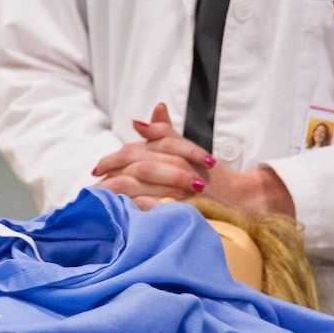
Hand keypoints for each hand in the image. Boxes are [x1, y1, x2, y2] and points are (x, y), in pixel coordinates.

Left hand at [92, 103, 294, 215]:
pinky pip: (154, 208)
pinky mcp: (184, 207)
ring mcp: (179, 188)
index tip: (96, 169)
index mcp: (171, 152)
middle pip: (134, 167)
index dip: (112, 159)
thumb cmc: (208, 176)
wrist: (241, 199)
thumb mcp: (186, 151)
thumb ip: (165, 134)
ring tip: (99, 203)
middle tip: (93, 189)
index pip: (134, 151)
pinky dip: (136, 210)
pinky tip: (122, 214)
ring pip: (140, 187)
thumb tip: (142, 117)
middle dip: (110, 177)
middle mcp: (175, 167)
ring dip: (117, 195)